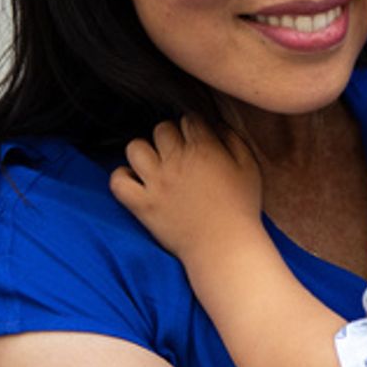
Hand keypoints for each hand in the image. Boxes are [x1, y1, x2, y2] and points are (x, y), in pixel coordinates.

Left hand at [110, 116, 265, 264]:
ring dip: (144, 152)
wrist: (225, 247)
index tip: (197, 140)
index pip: (188, 119)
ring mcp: (157, 183)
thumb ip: (233, 139)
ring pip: (135, 148)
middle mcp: (177, 161)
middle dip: (170, 136)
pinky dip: (121, 177)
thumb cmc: (241, 207)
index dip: (193, 127)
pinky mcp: (142, 205)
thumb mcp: (249, 166)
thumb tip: (215, 124)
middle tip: (177, 153)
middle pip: (161, 129)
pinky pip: (118, 182)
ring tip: (154, 164)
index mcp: (205, 149)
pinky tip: (135, 181)